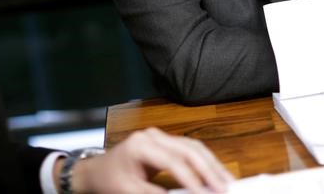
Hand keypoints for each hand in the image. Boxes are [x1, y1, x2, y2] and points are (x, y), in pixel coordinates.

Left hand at [66, 127, 232, 193]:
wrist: (96, 171)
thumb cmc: (109, 181)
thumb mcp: (129, 192)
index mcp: (142, 145)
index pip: (174, 161)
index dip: (193, 179)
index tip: (207, 193)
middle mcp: (154, 135)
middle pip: (190, 149)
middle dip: (210, 169)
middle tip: (226, 187)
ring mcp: (161, 136)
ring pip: (194, 146)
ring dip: (212, 164)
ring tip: (227, 181)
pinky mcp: (166, 141)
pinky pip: (190, 149)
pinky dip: (205, 161)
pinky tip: (216, 173)